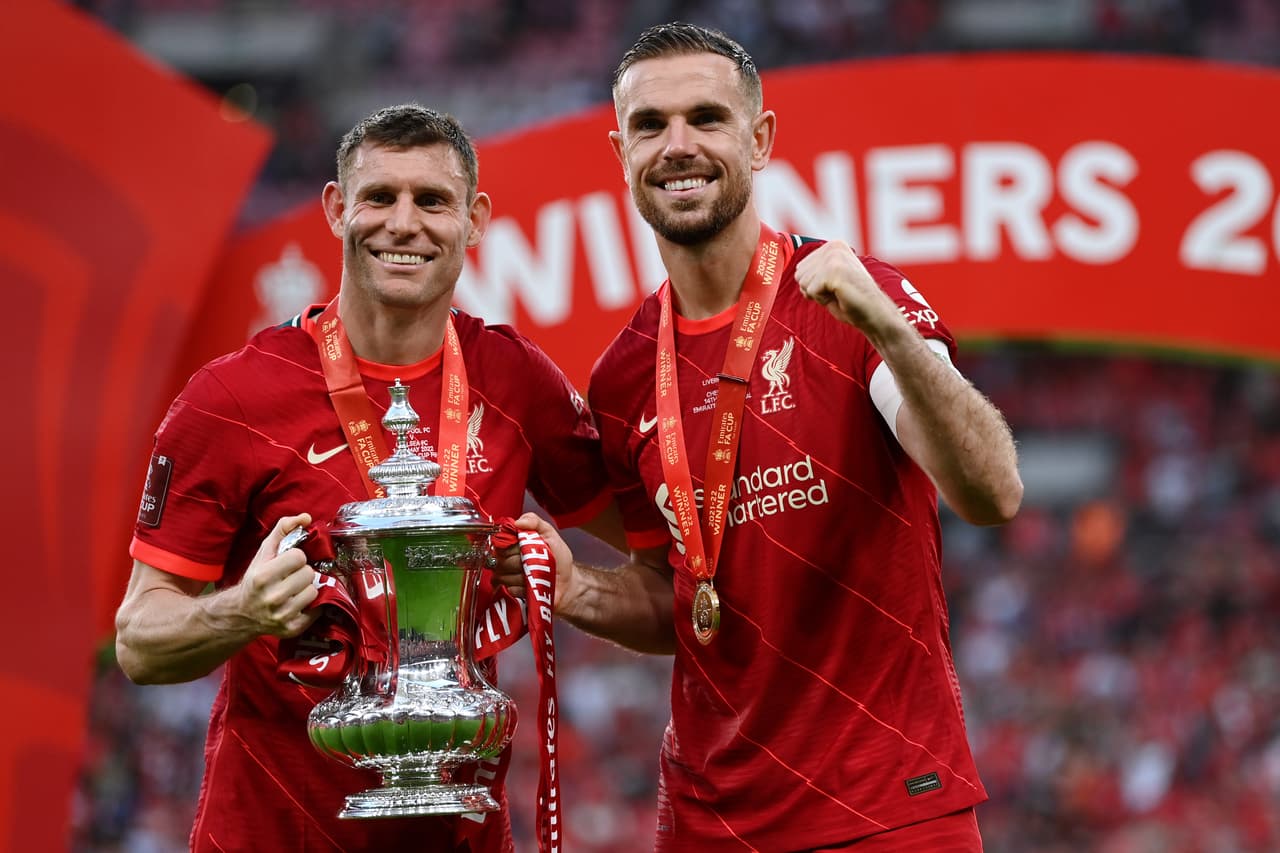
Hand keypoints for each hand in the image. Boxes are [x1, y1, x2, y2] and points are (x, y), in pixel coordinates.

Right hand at [233, 513, 320, 637]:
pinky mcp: (292, 628)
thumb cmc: (256, 579)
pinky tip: (298, 603)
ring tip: (294, 590)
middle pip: (309, 574)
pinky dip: (311, 605)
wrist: (242, 613)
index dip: (295, 558)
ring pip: (314, 591)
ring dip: (306, 588)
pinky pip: (317, 609)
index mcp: (262, 576)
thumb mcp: (264, 552)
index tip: (287, 563)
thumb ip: (283, 529)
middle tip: (291, 578)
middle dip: (302, 573)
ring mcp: (282, 615)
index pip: (299, 557)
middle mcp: (272, 598)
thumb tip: (306, 518)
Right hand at [492, 511, 575, 609]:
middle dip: (521, 561)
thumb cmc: (558, 558)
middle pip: (502, 560)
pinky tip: (532, 585)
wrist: (567, 582)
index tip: (525, 546)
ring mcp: (506, 576)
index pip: (499, 542)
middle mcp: (505, 559)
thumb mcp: (550, 534)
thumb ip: (535, 522)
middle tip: (536, 561)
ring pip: (504, 575)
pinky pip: (509, 589)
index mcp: (512, 543)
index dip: (513, 545)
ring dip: (523, 575)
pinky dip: (522, 588)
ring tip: (536, 573)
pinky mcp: (510, 592)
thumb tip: (517, 522)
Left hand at [794, 240, 902, 335]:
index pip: (800, 269)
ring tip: (839, 294)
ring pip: (804, 283)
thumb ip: (814, 271)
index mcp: (833, 245)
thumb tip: (796, 272)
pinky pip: (811, 291)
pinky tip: (840, 297)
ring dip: (819, 295)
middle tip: (836, 292)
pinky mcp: (834, 271)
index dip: (813, 285)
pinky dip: (823, 300)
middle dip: (814, 290)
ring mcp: (834, 257)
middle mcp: (834, 247)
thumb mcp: (829, 280)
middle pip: (799, 275)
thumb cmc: (851, 300)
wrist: (874, 314)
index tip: (834, 287)